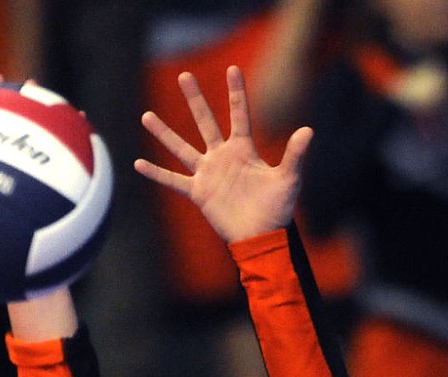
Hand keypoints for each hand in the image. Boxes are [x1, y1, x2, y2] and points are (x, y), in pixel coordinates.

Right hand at [135, 65, 311, 243]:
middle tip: (185, 75)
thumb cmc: (277, 209)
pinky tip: (138, 163)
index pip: (238, 114)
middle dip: (195, 99)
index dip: (236, 92)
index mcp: (244, 149)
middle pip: (205, 122)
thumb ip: (295, 155)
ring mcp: (208, 174)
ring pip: (182, 148)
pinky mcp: (199, 193)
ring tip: (146, 115)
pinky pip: (173, 181)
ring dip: (164, 132)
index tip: (232, 68)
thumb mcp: (289, 179)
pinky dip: (156, 173)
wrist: (262, 237)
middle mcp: (222, 157)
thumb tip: (308, 130)